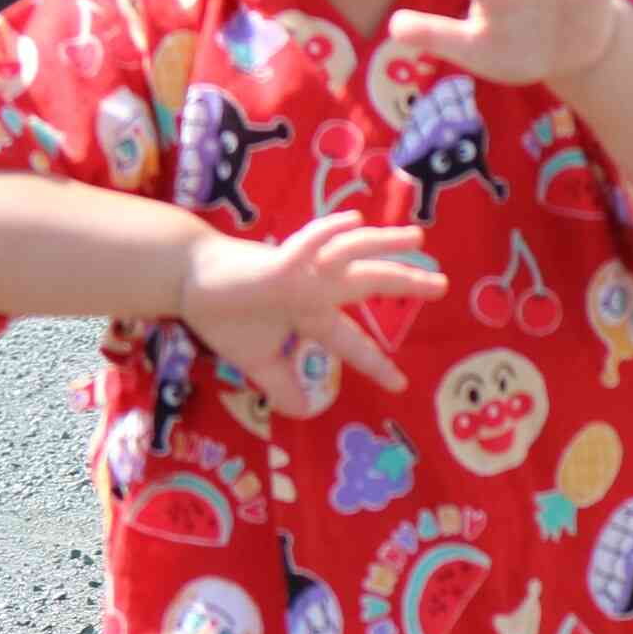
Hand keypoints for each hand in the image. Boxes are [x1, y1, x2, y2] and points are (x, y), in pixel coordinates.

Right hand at [175, 211, 438, 397]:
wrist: (190, 281)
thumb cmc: (224, 313)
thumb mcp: (257, 362)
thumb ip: (281, 385)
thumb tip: (303, 412)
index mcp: (311, 315)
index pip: (352, 341)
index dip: (375, 362)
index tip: (399, 383)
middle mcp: (314, 291)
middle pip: (369, 285)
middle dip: (405, 284)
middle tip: (442, 284)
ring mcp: (299, 274)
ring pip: (351, 257)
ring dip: (384, 246)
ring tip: (417, 238)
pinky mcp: (277, 263)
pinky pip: (308, 245)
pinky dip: (329, 233)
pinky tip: (355, 221)